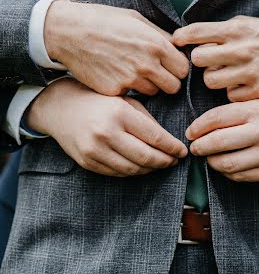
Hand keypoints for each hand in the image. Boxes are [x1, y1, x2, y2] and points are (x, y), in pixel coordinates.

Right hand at [25, 78, 187, 176]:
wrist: (60, 108)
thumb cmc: (98, 101)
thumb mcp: (124, 100)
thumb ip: (146, 120)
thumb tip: (169, 142)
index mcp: (119, 113)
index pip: (155, 137)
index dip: (172, 147)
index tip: (182, 151)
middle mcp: (106, 133)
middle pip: (146, 157)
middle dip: (165, 161)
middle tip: (175, 161)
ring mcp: (95, 150)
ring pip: (133, 169)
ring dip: (151, 169)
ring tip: (161, 164)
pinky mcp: (87, 162)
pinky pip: (117, 173)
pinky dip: (133, 172)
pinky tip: (142, 167)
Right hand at [45, 0, 188, 96]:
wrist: (68, 32)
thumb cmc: (103, 20)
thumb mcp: (136, 19)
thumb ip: (160, 34)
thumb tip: (178, 45)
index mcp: (156, 45)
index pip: (184, 69)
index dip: (178, 68)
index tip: (170, 65)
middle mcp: (146, 64)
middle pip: (173, 87)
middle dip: (167, 81)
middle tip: (155, 74)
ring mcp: (130, 80)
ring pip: (153, 93)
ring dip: (148, 86)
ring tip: (134, 72)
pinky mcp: (114, 90)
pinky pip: (131, 95)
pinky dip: (128, 89)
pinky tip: (117, 76)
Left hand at [173, 16, 258, 101]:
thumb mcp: (248, 25)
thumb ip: (222, 32)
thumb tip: (190, 37)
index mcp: (237, 29)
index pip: (197, 32)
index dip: (182, 37)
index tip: (177, 41)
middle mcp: (242, 49)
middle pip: (198, 60)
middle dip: (201, 62)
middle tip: (210, 62)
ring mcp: (250, 71)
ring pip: (211, 81)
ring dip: (215, 79)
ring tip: (228, 74)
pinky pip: (230, 96)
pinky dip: (233, 92)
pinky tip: (244, 84)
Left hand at [186, 99, 258, 181]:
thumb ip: (237, 110)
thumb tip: (203, 124)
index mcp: (257, 110)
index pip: (216, 118)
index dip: (197, 127)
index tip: (191, 132)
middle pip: (217, 143)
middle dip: (199, 147)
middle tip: (195, 148)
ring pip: (227, 163)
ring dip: (212, 162)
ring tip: (210, 158)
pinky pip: (241, 176)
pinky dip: (228, 173)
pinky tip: (226, 166)